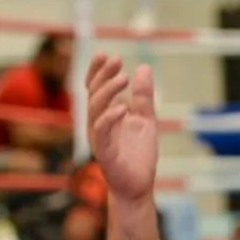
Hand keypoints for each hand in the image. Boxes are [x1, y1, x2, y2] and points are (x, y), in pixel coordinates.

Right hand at [86, 53, 158, 203]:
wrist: (138, 185)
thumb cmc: (138, 154)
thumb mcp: (146, 119)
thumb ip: (143, 97)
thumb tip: (144, 68)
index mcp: (105, 115)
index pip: (95, 88)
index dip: (97, 70)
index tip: (106, 53)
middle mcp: (97, 123)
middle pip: (93, 93)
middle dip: (103, 75)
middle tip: (117, 60)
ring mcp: (99, 137)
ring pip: (95, 108)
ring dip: (108, 91)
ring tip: (124, 78)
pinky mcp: (104, 152)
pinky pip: (101, 131)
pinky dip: (110, 117)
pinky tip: (123, 107)